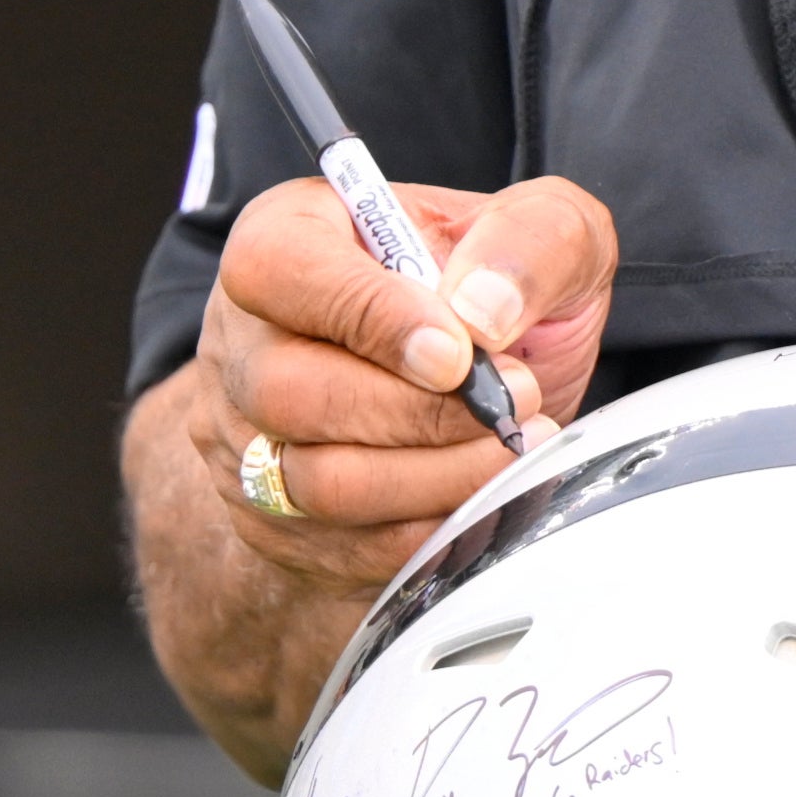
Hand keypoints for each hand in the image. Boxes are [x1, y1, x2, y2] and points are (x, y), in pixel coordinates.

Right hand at [139, 171, 613, 777]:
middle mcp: (242, 346)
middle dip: (422, 416)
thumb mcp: (554, 241)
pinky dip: (415, 536)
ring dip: (427, 480)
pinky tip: (469, 505)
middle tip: (516, 405)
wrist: (465, 400)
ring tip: (505, 452)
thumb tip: (481, 314)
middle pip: (293, 397)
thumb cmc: (507, 302)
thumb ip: (533, 242)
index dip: (368, 312)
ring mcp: (242, 448)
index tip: (454, 347)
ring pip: (310, 485)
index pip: (282, 270)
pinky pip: (331, 555)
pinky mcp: (271, 533)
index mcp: (286, 248)